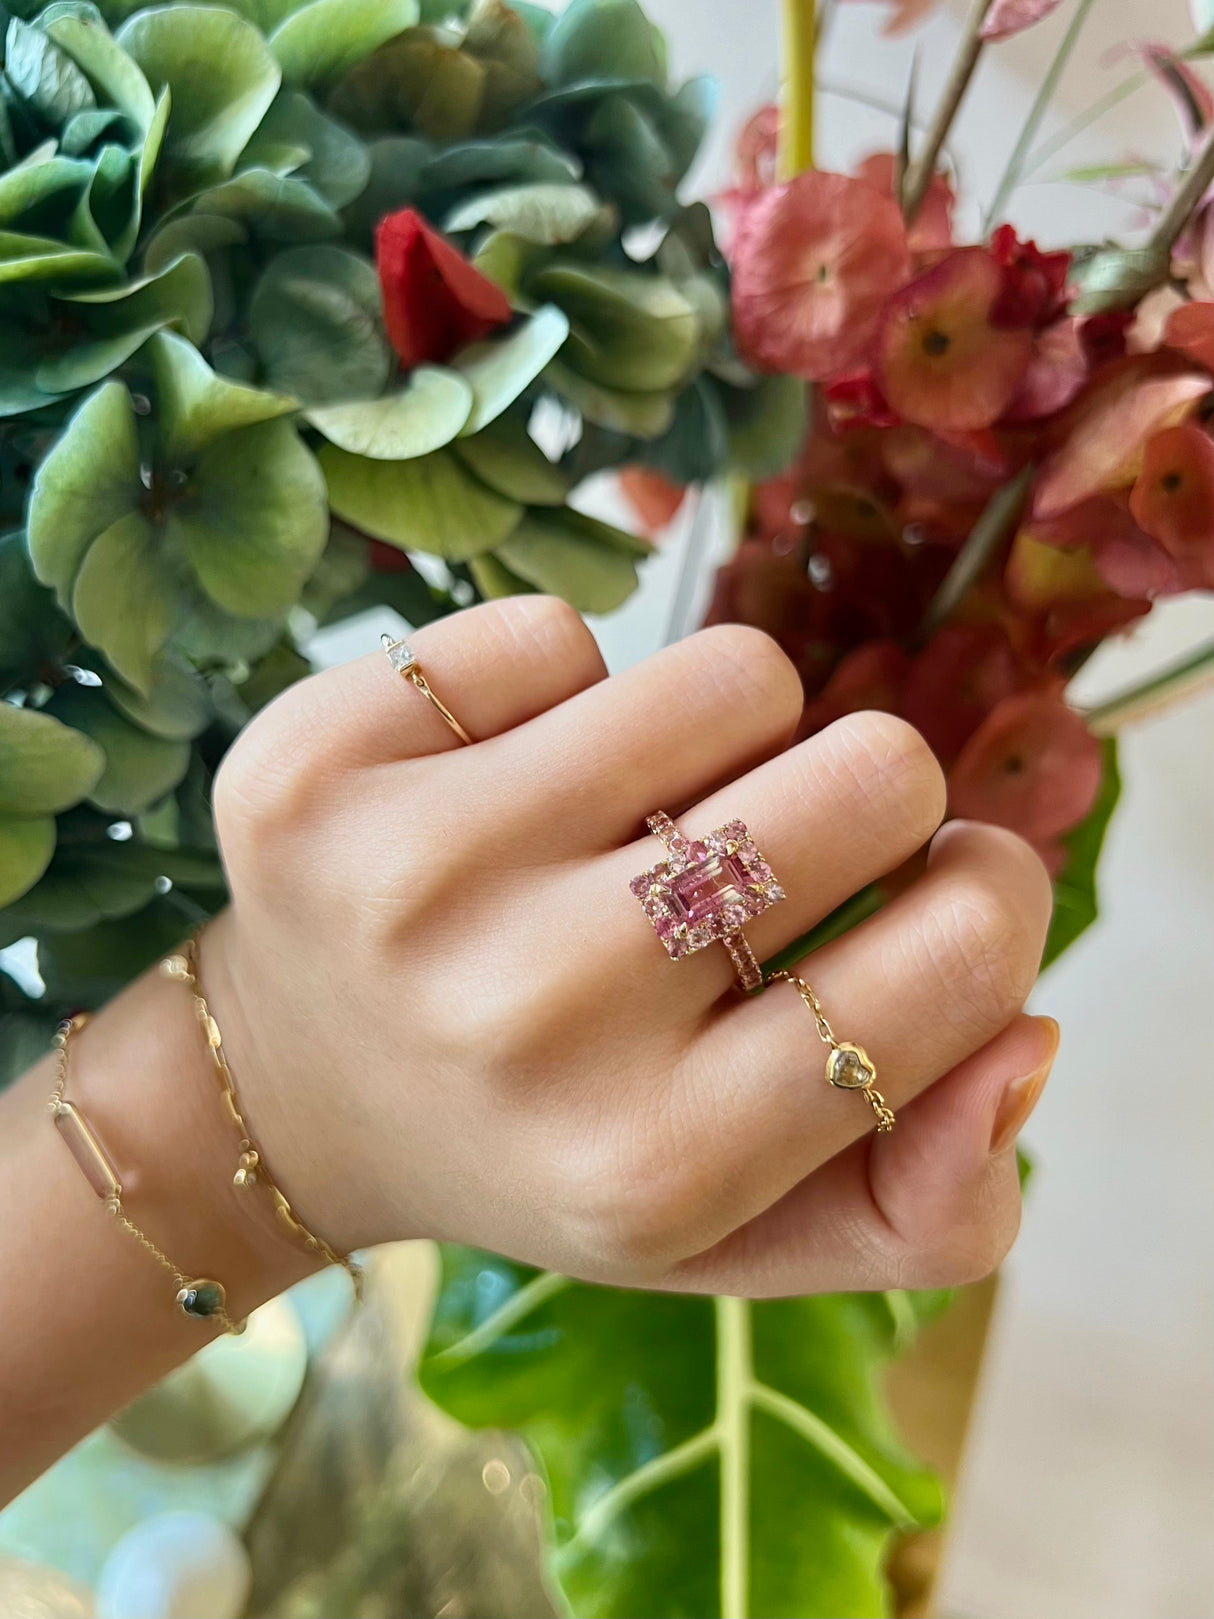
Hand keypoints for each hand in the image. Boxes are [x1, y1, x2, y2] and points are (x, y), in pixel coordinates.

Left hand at [205, 596, 1055, 1293]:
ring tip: (638, 823)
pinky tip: (503, 789)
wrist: (295, 1091)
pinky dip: (564, 699)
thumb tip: (1030, 1037)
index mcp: (660, 1161)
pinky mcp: (318, 763)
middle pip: (871, 775)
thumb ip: (927, 1200)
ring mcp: (410, 875)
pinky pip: (558, 632)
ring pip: (732, 675)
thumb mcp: (742, 1228)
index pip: (962, 955)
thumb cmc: (552, 1142)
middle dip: (859, 802)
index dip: (989, 894)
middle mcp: (534, 1018)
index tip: (932, 889)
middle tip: (765, 859)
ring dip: (722, 739)